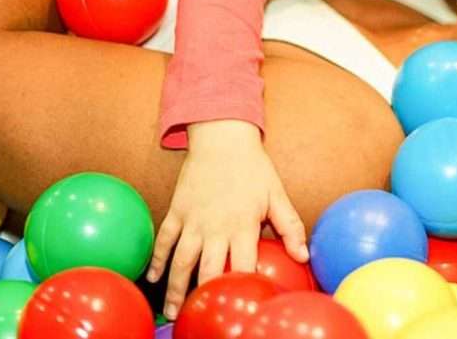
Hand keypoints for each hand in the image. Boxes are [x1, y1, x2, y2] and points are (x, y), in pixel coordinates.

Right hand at [145, 120, 306, 318]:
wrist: (222, 137)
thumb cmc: (253, 167)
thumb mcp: (276, 194)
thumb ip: (289, 227)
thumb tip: (304, 256)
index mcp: (242, 225)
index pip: (241, 266)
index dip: (240, 288)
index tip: (240, 306)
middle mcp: (215, 227)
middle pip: (207, 271)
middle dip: (204, 297)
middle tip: (200, 319)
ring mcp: (192, 220)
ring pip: (181, 261)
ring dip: (176, 288)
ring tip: (172, 312)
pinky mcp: (176, 211)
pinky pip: (163, 239)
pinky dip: (156, 259)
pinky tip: (152, 277)